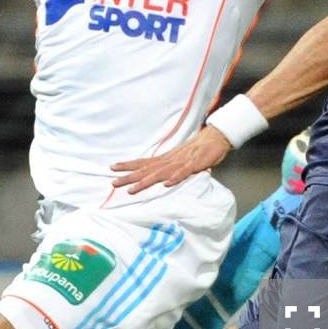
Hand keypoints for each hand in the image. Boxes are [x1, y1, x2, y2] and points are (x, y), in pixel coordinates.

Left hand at [110, 127, 231, 194]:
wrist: (214, 138)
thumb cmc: (197, 151)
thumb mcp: (180, 160)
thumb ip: (171, 168)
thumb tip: (161, 177)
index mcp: (165, 159)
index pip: (143, 162)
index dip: (128, 165)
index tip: (112, 168)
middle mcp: (169, 160)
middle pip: (146, 169)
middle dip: (129, 177)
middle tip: (113, 182)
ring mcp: (181, 162)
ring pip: (160, 173)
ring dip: (145, 181)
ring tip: (132, 190)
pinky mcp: (194, 165)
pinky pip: (183, 173)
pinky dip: (175, 178)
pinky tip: (166, 184)